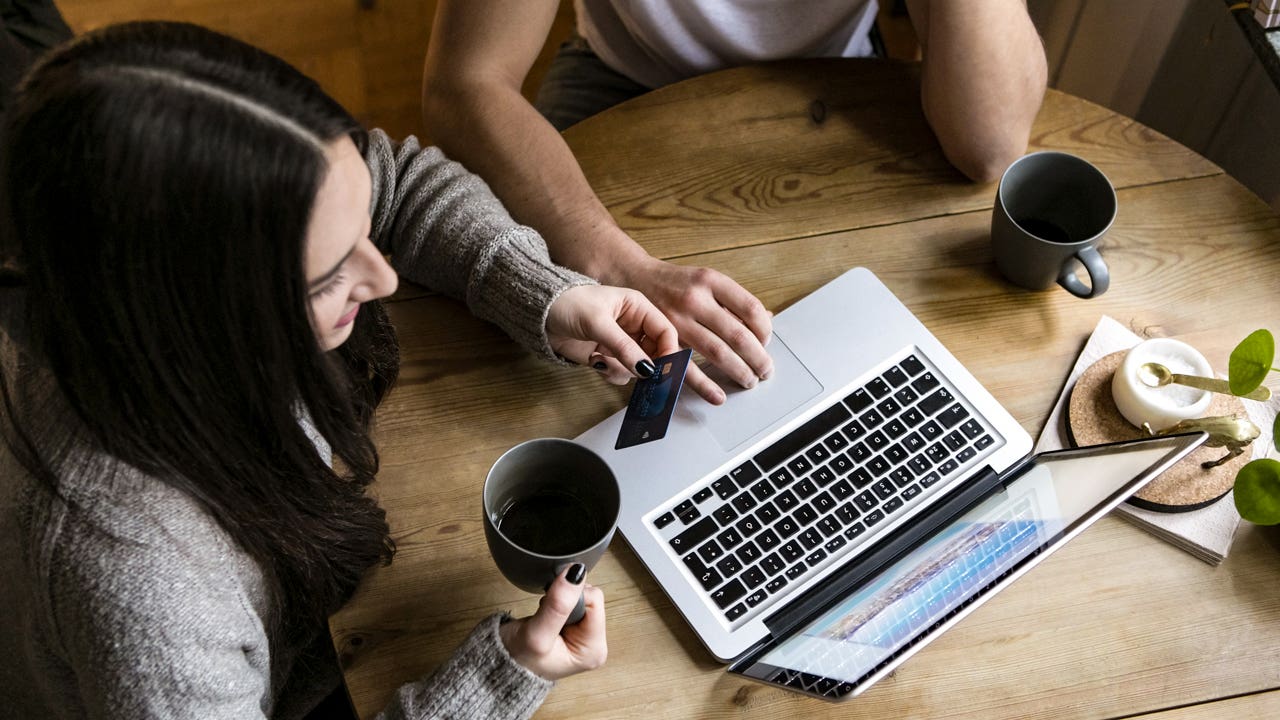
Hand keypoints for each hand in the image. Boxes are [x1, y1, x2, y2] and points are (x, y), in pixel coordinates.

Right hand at [499, 564, 606, 680]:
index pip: (595, 600)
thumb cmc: (517, 659)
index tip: (551, 607)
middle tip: (547, 615)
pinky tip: (547, 615)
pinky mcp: (575, 628)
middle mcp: (594, 644)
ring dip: (561, 601)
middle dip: (566, 600)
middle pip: (590, 598)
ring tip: (545, 617)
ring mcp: (585, 636)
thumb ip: (557, 605)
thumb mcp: (536, 634)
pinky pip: (573, 601)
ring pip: (581, 597)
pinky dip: (558, 603)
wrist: (499, 664)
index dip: (570, 596)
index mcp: (593, 651)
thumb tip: (575, 573)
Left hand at [548, 284, 723, 400]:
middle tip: (640, 376)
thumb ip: (624, 347)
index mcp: (638, 308)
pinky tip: (594, 360)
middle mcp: (633, 326)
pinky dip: (610, 372)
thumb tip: (647, 369)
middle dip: (646, 366)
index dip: (668, 350)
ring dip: (622, 368)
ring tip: (602, 359)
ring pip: (637, 367)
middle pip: (655, 353)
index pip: (665, 331)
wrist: (539, 313)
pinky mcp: (607, 356)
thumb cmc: (568, 303)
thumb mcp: (599, 323)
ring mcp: (621, 343)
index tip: (664, 369)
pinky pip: (620, 373)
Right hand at [616, 257, 773, 400]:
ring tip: (749, 380)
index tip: (766, 342)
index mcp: (710, 281)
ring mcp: (677, 320)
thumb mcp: (706, 281)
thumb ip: (734, 302)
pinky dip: (705, 385)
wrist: (634, 277)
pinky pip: (687, 367)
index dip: (765, 330)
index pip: (750, 308)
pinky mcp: (662, 339)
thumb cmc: (676, 283)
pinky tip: (718, 395)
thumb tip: (766, 320)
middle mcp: (695, 299)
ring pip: (717, 352)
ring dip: (739, 371)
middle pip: (737, 334)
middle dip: (757, 358)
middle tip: (765, 371)